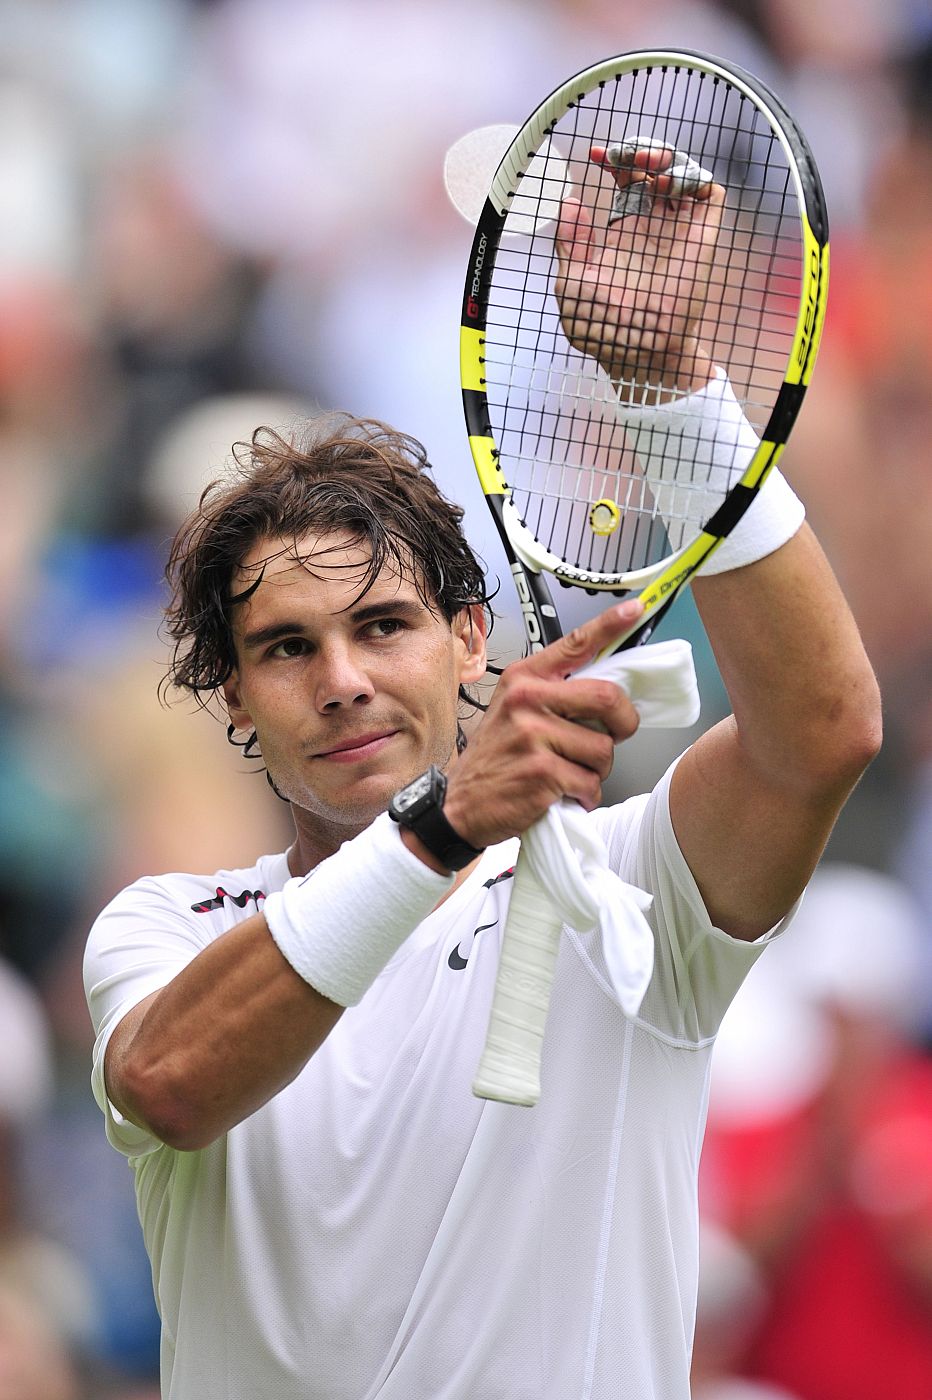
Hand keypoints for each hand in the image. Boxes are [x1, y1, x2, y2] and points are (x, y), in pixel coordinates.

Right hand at [443, 601, 642, 849]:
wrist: (460, 805)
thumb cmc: (495, 758)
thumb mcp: (513, 711)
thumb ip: (553, 695)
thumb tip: (609, 691)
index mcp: (524, 679)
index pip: (575, 644)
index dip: (610, 625)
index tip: (637, 609)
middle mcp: (527, 700)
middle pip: (608, 698)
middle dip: (623, 724)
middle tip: (614, 737)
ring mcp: (533, 736)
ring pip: (604, 749)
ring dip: (596, 770)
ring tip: (568, 774)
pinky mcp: (541, 773)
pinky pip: (590, 783)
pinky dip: (584, 795)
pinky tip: (562, 795)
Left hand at [553, 144, 724, 394]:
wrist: (637, 352)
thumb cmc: (602, 328)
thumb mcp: (571, 284)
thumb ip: (569, 244)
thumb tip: (570, 204)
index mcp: (625, 232)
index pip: (624, 182)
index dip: (613, 161)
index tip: (595, 156)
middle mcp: (653, 225)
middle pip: (653, 170)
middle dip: (638, 152)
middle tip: (621, 158)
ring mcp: (678, 230)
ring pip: (681, 173)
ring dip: (664, 158)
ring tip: (645, 167)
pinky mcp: (701, 238)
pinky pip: (709, 194)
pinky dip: (693, 177)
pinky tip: (667, 186)